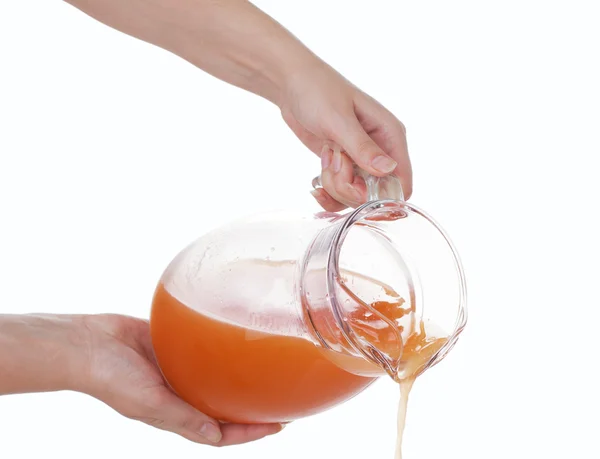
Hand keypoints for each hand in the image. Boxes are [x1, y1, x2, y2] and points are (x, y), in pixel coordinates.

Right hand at [79, 314, 282, 445]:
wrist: (86, 344)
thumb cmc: (110, 377)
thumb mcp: (147, 402)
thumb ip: (181, 418)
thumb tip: (216, 438)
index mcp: (177, 414)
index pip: (223, 431)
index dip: (251, 431)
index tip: (280, 425)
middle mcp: (182, 394)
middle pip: (225, 405)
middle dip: (252, 405)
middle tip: (282, 396)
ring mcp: (179, 370)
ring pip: (217, 377)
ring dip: (240, 377)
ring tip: (267, 368)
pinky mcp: (174, 346)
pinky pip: (203, 350)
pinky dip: (220, 349)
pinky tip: (237, 338)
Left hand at [280, 61, 412, 210]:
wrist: (292, 84)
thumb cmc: (318, 91)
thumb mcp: (339, 119)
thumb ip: (362, 147)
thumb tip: (389, 169)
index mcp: (390, 134)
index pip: (401, 180)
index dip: (379, 194)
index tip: (353, 184)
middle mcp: (380, 150)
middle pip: (375, 194)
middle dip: (349, 187)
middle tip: (333, 163)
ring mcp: (361, 160)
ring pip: (356, 195)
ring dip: (335, 186)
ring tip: (326, 159)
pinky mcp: (344, 165)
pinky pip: (342, 193)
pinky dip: (328, 192)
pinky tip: (317, 184)